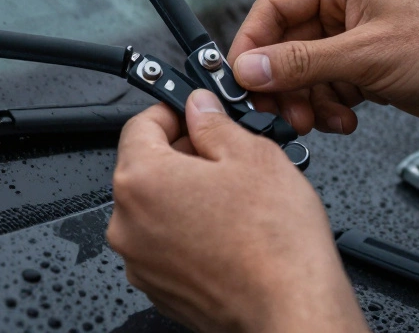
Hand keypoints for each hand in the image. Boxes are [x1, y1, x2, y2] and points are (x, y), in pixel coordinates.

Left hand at [107, 90, 366, 332]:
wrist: (291, 309)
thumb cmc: (274, 243)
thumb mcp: (253, 156)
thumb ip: (215, 123)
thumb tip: (200, 108)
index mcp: (141, 180)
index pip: (139, 125)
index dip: (172, 111)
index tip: (195, 113)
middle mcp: (127, 223)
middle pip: (145, 168)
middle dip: (183, 156)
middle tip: (225, 155)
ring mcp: (140, 261)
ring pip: (156, 209)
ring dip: (186, 196)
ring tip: (233, 199)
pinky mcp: (158, 288)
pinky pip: (164, 245)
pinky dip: (188, 232)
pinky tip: (227, 232)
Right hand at [227, 0, 418, 134]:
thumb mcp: (366, 56)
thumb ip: (301, 64)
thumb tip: (250, 68)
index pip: (273, 7)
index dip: (251, 45)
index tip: (240, 79)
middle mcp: (346, 4)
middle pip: (286, 44)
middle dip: (281, 83)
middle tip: (277, 112)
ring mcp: (359, 37)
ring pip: (306, 72)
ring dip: (306, 100)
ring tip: (318, 121)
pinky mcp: (371, 67)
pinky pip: (330, 87)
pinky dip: (329, 108)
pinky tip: (344, 121)